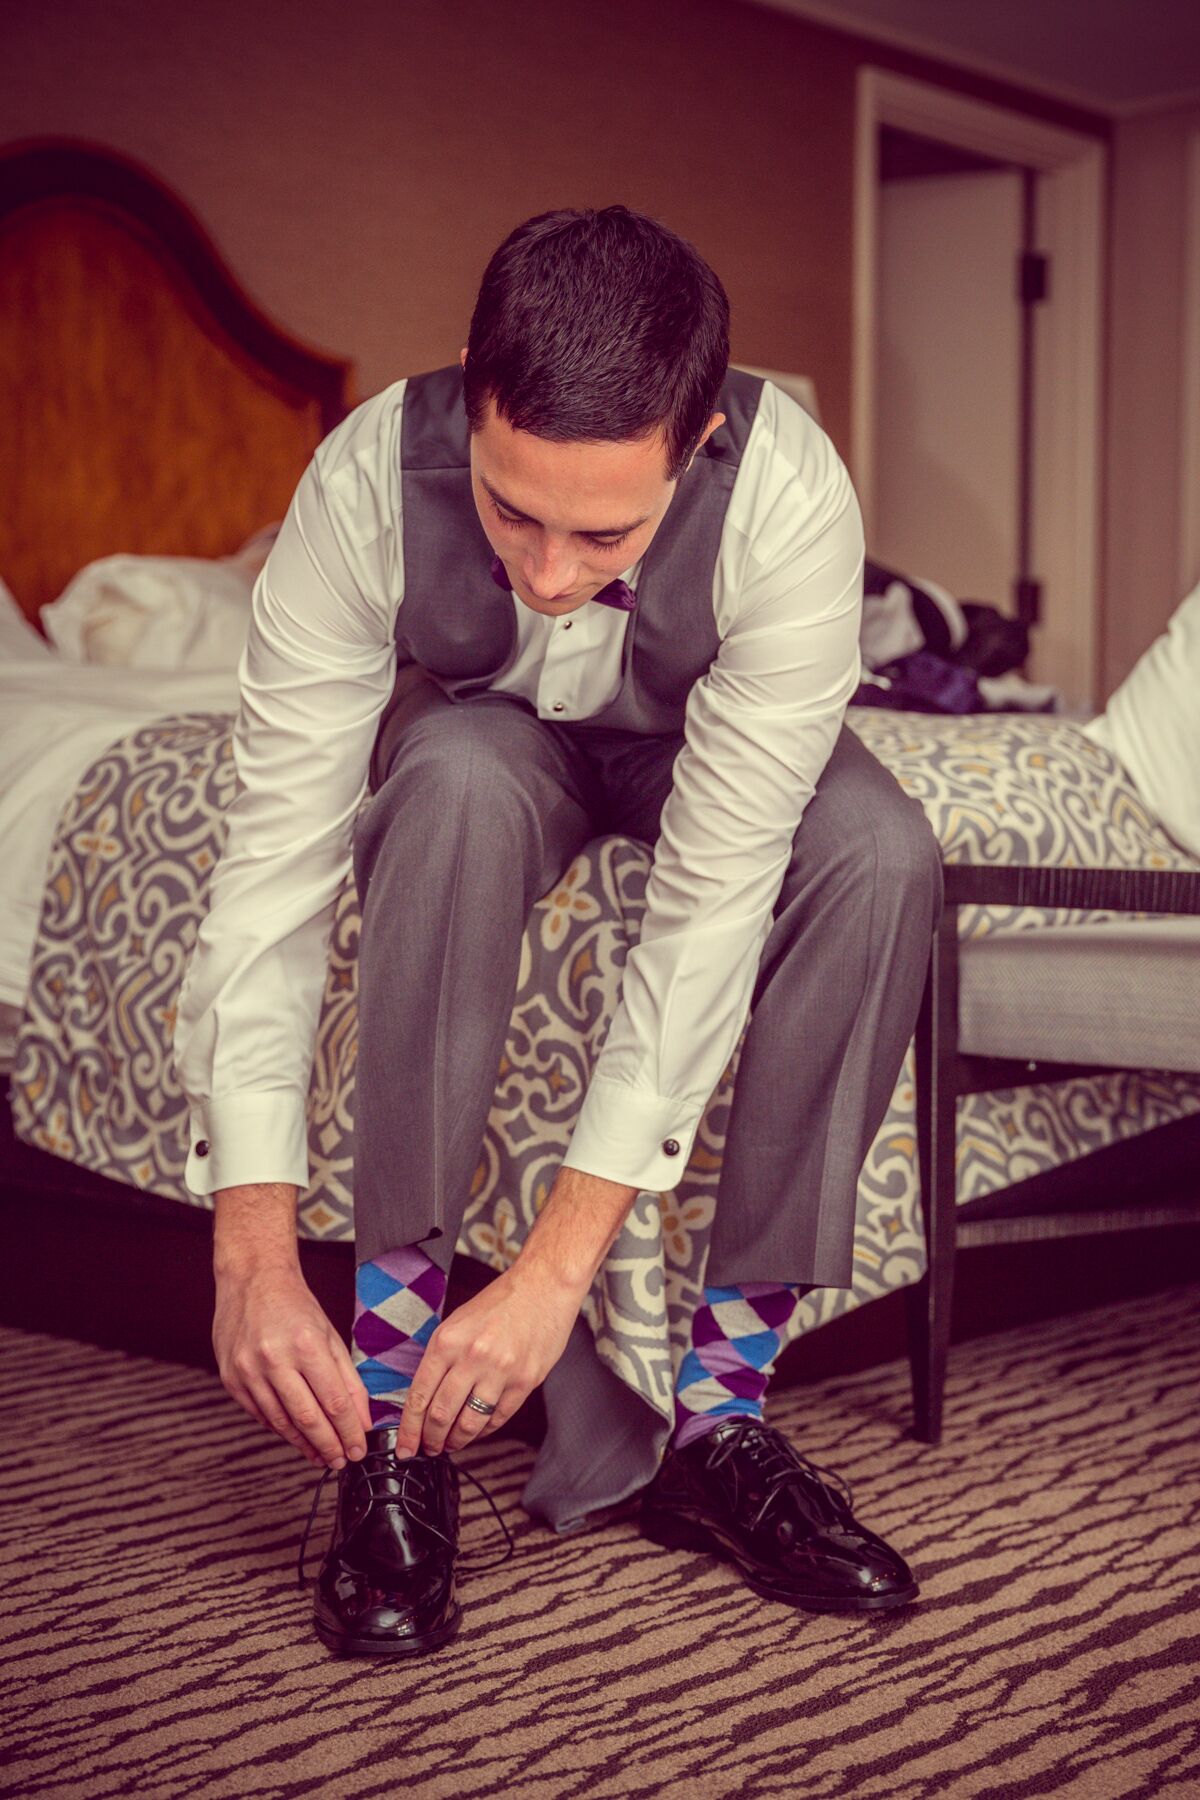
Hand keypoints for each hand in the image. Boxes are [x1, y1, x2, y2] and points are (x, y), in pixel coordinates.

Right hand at [213, 1262, 372, 1469]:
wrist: (251, 1281)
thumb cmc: (295, 1306)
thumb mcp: (330, 1336)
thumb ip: (348, 1381)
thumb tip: (362, 1422)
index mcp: (306, 1344)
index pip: (334, 1402)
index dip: (349, 1432)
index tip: (359, 1449)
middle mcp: (274, 1359)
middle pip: (308, 1418)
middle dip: (329, 1446)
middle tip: (342, 1461)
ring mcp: (248, 1371)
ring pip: (281, 1422)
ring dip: (304, 1444)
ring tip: (321, 1455)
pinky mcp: (231, 1379)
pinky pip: (260, 1414)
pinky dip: (281, 1429)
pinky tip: (296, 1436)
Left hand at [394, 1260, 584, 1458]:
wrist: (544, 1286)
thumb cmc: (500, 1302)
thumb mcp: (457, 1322)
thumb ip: (441, 1358)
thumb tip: (425, 1398)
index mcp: (448, 1340)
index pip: (419, 1395)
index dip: (409, 1429)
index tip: (406, 1447)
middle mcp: (472, 1356)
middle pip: (441, 1415)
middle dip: (431, 1440)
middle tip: (429, 1448)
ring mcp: (501, 1371)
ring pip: (470, 1423)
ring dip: (457, 1440)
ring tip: (451, 1443)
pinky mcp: (525, 1381)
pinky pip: (498, 1417)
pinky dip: (484, 1430)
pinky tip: (477, 1431)